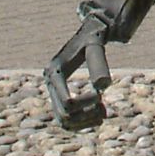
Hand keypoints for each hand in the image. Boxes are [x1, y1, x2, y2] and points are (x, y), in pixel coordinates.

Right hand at [44, 9, 112, 131]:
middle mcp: (50, 83)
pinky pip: (66, 120)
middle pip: (64, 115)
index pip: (68, 103)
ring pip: (64, 121)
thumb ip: (98, 62)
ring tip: (103, 113)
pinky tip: (97, 117)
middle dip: (86, 116)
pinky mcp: (58, 96)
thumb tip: (103, 86)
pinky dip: (81, 123)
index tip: (101, 96)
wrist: (89, 32)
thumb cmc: (94, 37)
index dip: (86, 104)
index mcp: (55, 71)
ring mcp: (53, 91)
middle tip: (104, 108)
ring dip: (84, 122)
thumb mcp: (96, 45)